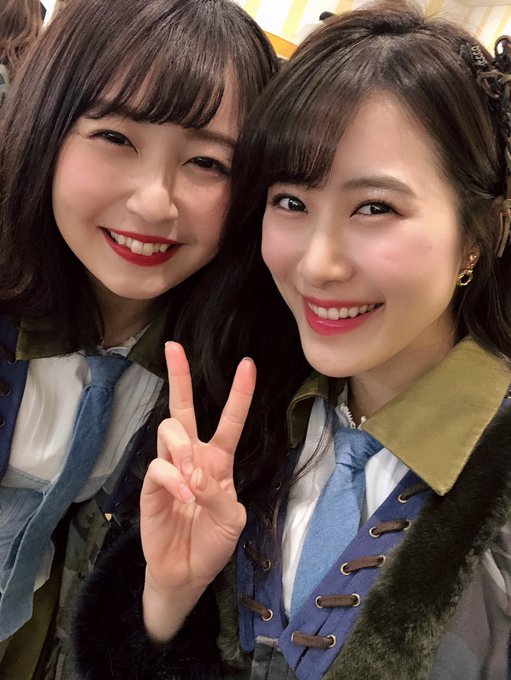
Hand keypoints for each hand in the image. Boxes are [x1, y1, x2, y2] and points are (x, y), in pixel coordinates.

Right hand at [140, 342, 255, 597]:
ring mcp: (170, 468)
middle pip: (183, 407)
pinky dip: (174, 479)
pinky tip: (185, 497)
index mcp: (218, 459)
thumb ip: (218, 492)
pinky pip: (158, 466)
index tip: (248, 364)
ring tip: (193, 480)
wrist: (188, 572)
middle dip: (179, 376)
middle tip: (175, 347)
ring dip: (183, 449)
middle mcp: (193, 456)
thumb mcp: (231, 519)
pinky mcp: (152, 485)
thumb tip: (196, 474)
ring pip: (170, 430)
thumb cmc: (213, 542)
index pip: (229, 421)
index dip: (239, 394)